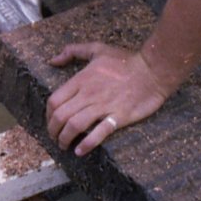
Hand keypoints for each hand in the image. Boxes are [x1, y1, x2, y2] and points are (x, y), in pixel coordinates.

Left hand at [45, 44, 169, 155]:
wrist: (152, 70)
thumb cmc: (125, 60)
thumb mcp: (96, 49)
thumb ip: (72, 51)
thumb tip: (52, 60)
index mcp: (81, 79)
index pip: (54, 101)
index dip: (48, 115)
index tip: (50, 122)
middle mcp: (88, 94)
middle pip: (61, 116)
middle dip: (53, 130)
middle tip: (54, 138)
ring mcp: (103, 106)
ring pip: (75, 125)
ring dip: (65, 139)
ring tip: (64, 146)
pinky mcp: (119, 116)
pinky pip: (99, 133)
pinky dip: (87, 144)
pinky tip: (80, 151)